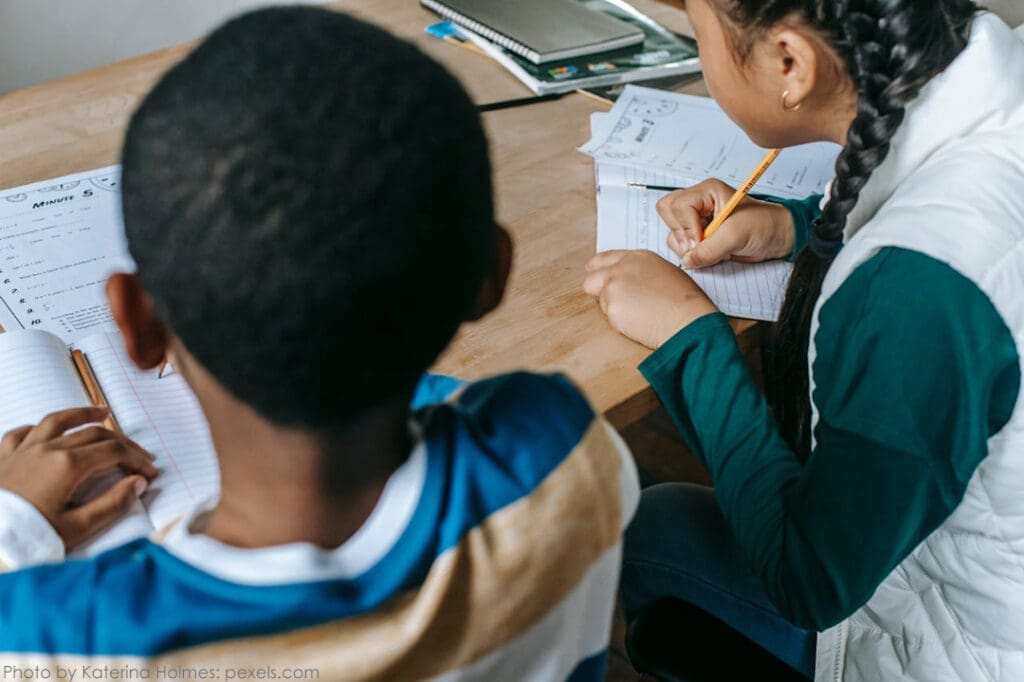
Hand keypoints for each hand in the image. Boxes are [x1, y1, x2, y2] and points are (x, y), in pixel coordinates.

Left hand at [0, 407, 158, 549]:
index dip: (136, 460)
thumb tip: (137, 484)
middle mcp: (47, 450)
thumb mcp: (77, 528)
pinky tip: (45, 431)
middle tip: (138, 455)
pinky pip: (21, 433)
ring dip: (82, 414)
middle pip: (93, 434)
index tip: (149, 472)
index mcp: (68, 466)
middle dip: (121, 443)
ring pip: (57, 421)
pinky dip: (38, 428)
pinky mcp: (2, 459)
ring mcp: (22, 451)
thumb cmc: (26, 538)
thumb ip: (112, 504)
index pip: (114, 452)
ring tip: (100, 412)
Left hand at [584, 250, 717, 348]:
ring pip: (600, 301)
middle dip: (598, 291)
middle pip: (591, 280)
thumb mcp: (664, 273)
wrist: (688, 319)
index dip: (597, 269)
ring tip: (640, 314)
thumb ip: (641, 272)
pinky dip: (620, 322)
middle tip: (613, 302)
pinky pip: (609, 317)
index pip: (604, 259)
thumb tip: (630, 282)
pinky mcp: (612, 308)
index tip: (594, 274)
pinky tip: (639, 323)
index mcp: (637, 257)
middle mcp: (622, 268)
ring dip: (614, 309)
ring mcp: (614, 288)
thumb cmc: (685, 301)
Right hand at [656, 178, 794, 268]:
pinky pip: (680, 245)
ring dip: (687, 246)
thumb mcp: (737, 235)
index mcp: (706, 192)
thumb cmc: (764, 225)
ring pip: (672, 232)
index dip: (686, 227)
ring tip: (713, 249)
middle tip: (700, 245)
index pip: (677, 205)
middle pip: (667, 213)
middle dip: (681, 233)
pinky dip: (692, 254)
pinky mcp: (698, 236)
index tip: (702, 240)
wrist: (778, 237)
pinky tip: (713, 253)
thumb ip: (710, 249)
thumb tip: (688, 260)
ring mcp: (697, 220)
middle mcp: (698, 203)